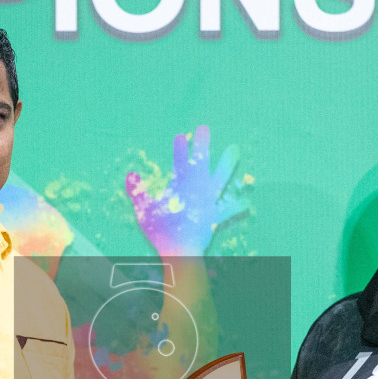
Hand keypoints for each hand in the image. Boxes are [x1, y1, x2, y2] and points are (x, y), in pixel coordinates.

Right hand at [126, 126, 248, 257]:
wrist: (180, 250)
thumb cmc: (161, 231)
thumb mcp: (144, 210)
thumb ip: (137, 191)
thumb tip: (130, 175)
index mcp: (180, 185)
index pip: (179, 161)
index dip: (180, 148)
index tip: (181, 136)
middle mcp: (197, 188)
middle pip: (201, 161)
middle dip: (203, 145)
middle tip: (204, 128)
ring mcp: (210, 200)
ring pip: (221, 177)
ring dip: (228, 163)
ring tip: (234, 149)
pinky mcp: (217, 215)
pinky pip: (230, 208)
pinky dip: (238, 204)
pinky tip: (247, 201)